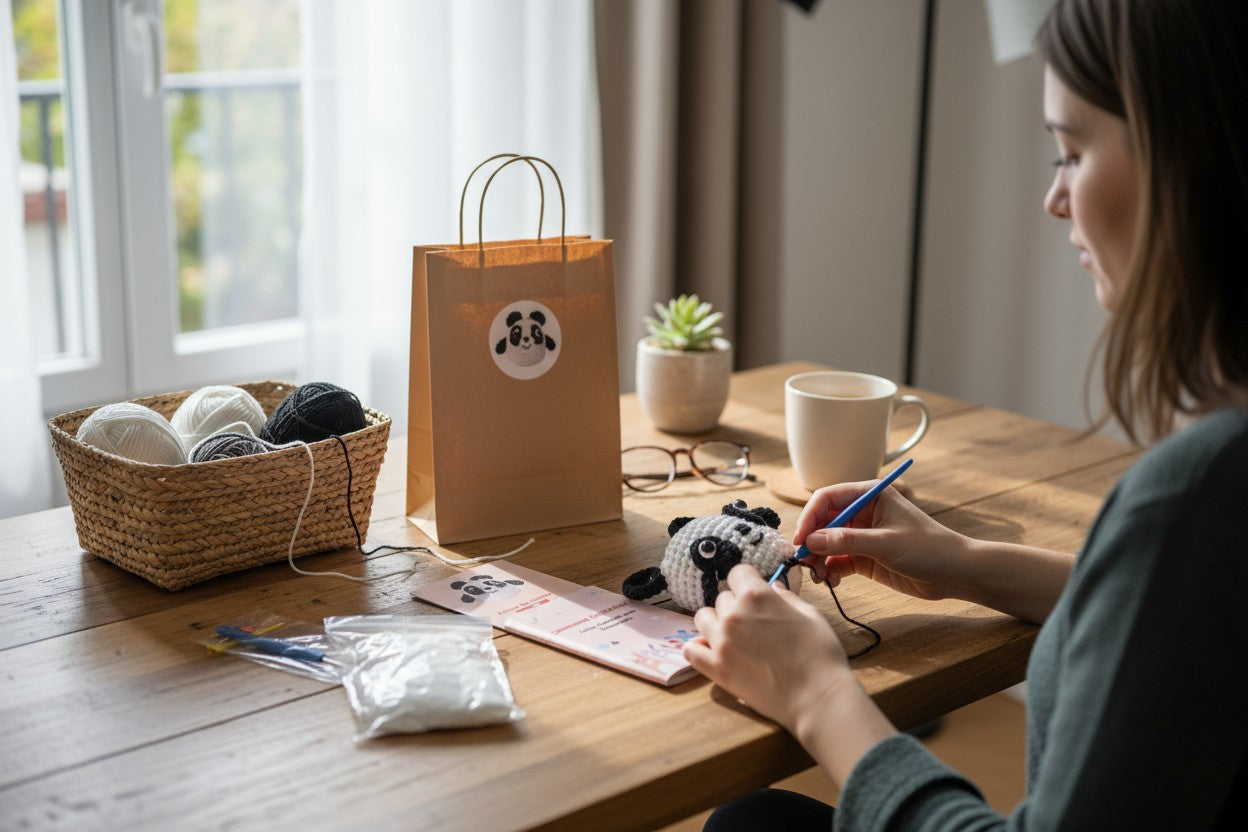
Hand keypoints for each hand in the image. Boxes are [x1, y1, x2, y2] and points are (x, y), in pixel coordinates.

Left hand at [682, 564, 854, 733]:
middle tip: (755, 624)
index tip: (756, 594)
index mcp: (757, 596)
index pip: (737, 573)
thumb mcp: (810, 615)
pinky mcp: (716, 668)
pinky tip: (715, 651)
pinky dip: (699, 648)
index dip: (748, 582)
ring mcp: (721, 642)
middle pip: (723, 598)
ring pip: (703, 618)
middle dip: (737, 606)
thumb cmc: (820, 654)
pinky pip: (691, 649)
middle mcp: (734, 614)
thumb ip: (787, 598)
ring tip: (735, 637)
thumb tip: (774, 587)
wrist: (817, 697)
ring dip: (716, 623)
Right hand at [793, 480, 967, 601]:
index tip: (800, 539)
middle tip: (804, 562)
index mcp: (869, 495)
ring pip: (827, 544)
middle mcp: (862, 513)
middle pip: (823, 522)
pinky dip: (830, 571)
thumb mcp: (885, 543)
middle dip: (811, 542)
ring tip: (819, 577)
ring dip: (818, 559)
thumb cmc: (929, 548)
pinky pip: (837, 561)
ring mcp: (862, 536)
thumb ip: (847, 541)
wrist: (955, 573)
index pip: (827, 498)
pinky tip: (832, 581)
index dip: (810, 517)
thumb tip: (810, 541)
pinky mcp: (864, 557)